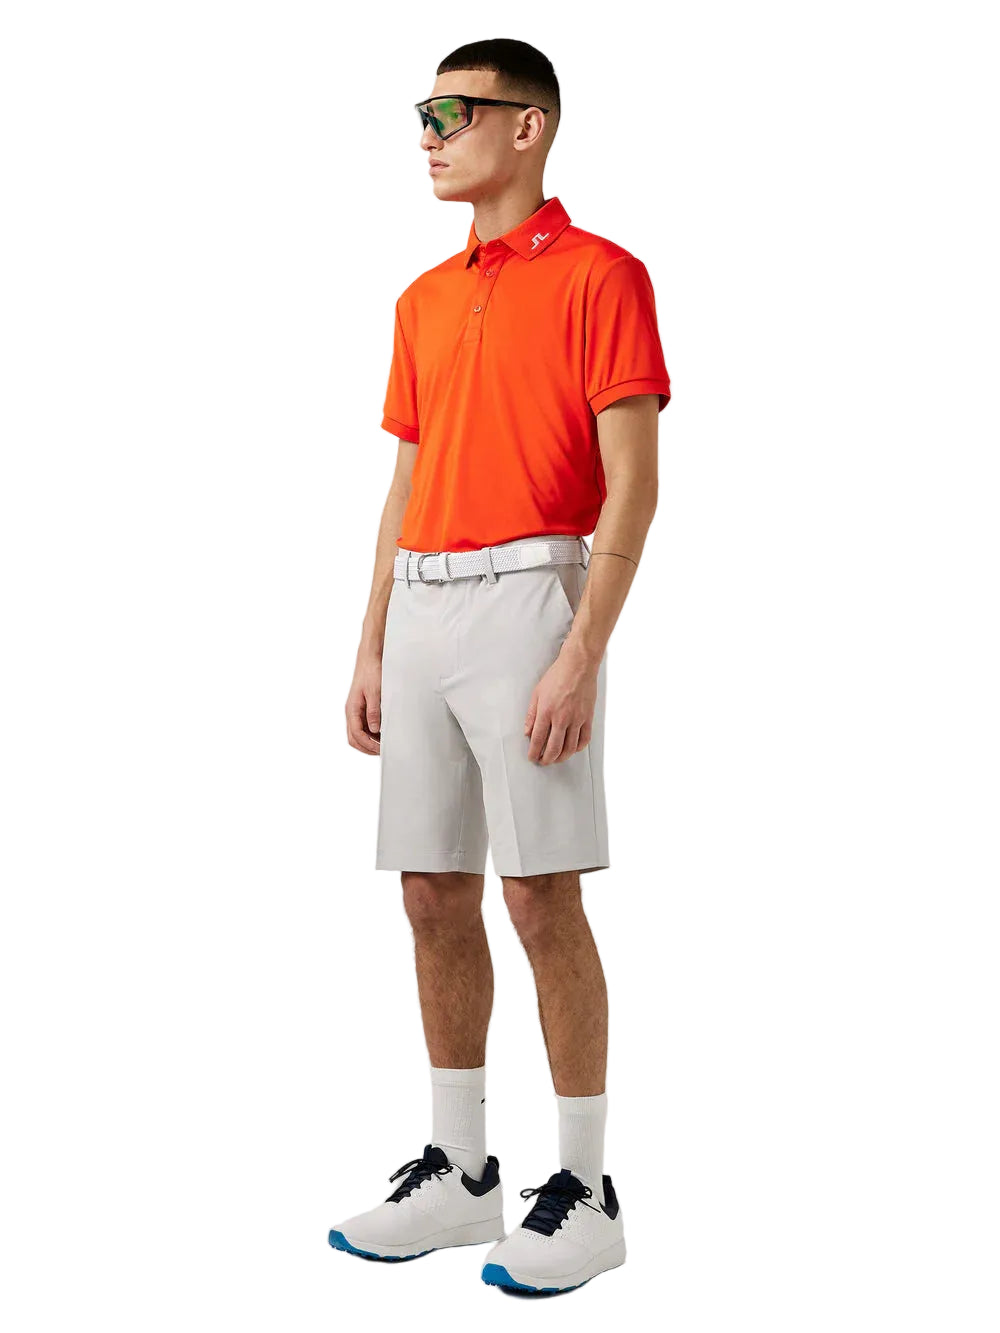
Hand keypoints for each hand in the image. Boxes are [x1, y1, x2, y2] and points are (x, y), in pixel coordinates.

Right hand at [346, 652, 381, 754]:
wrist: (370, 658)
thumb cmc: (371, 672)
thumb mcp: (375, 692)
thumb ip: (374, 712)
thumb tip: (374, 729)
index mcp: (352, 709)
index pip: (356, 734)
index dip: (368, 745)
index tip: (380, 749)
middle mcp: (351, 711)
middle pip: (354, 738)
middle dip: (366, 747)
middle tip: (381, 752)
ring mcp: (356, 710)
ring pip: (357, 733)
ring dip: (368, 742)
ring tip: (383, 745)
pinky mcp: (361, 707)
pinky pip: (363, 725)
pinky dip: (370, 734)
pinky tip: (381, 734)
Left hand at [523, 644, 598, 764]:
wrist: (578, 666)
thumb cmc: (558, 676)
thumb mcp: (537, 693)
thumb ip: (531, 715)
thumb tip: (527, 732)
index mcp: (546, 712)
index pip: (538, 739)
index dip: (534, 752)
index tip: (532, 757)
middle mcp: (562, 718)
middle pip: (554, 748)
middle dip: (546, 759)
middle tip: (543, 761)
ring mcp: (577, 719)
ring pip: (570, 748)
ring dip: (561, 757)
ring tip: (556, 759)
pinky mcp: (588, 718)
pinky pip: (584, 739)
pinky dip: (577, 748)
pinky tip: (572, 749)